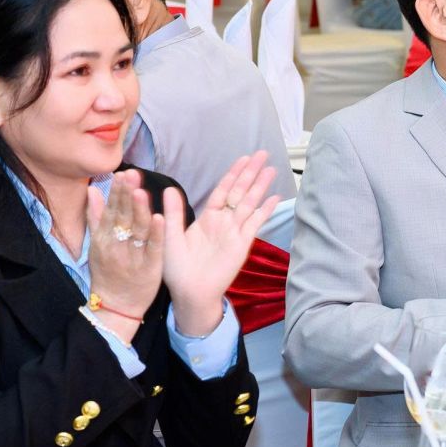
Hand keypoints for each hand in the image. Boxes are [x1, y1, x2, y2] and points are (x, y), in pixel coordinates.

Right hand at [85, 169, 165, 342]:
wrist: (115, 308)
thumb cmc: (108, 273)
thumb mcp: (96, 245)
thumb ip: (95, 217)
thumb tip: (92, 190)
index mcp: (104, 239)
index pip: (110, 211)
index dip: (116, 193)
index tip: (121, 173)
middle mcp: (116, 246)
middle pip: (122, 217)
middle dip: (126, 195)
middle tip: (131, 175)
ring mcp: (133, 257)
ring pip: (137, 231)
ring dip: (139, 211)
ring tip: (141, 192)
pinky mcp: (149, 268)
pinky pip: (153, 249)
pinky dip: (156, 234)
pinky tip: (160, 218)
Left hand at [161, 153, 279, 335]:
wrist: (190, 293)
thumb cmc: (177, 269)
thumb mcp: (170, 236)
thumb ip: (174, 213)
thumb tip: (169, 188)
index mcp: (207, 218)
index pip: (222, 190)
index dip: (233, 174)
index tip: (243, 158)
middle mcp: (223, 221)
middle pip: (240, 191)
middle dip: (251, 173)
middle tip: (263, 153)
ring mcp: (235, 232)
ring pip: (250, 203)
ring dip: (260, 186)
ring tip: (271, 169)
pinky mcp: (243, 244)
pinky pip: (255, 223)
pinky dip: (265, 210)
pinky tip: (275, 198)